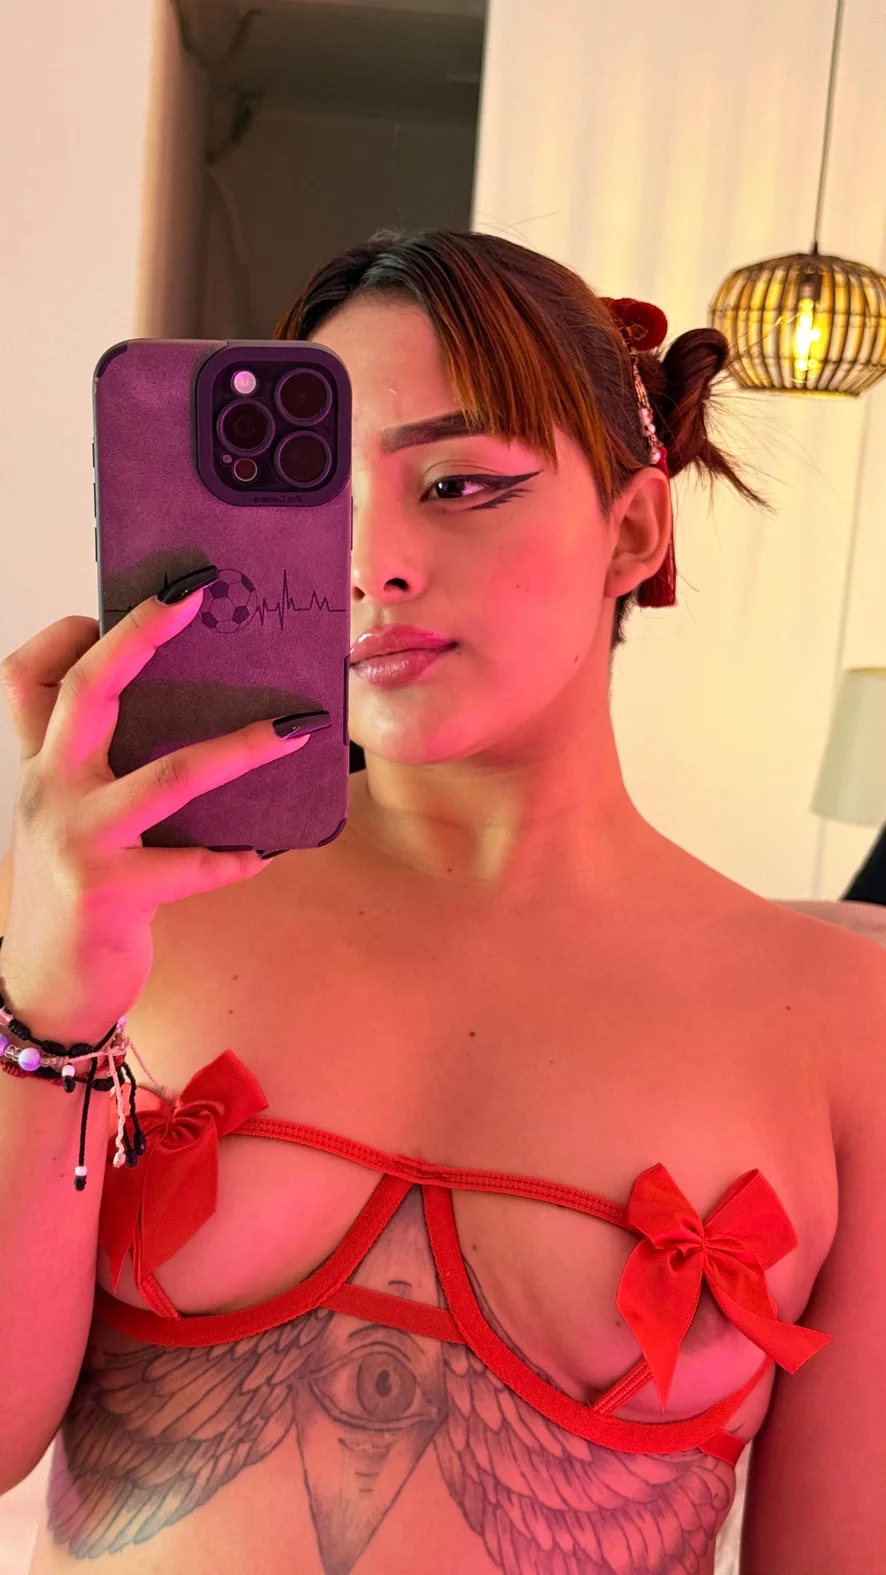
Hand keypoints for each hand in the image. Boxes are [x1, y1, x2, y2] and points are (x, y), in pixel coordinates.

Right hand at [0, 570, 313, 1043]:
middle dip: (140, 635)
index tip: (114, 604)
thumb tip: (193, 716)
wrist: (47, 988)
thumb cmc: (75, 892)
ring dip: (241, 750)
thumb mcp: (72, 821)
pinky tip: (266, 850)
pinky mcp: (112, 893)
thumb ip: (105, 771)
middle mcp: (50, 792)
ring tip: (298, 730)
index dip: (63, 635)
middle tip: (194, 595)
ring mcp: (79, 842)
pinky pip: (193, 865)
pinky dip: (236, 856)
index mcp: (40, 768)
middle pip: (86, 692)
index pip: (25, 680)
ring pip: (169, 775)